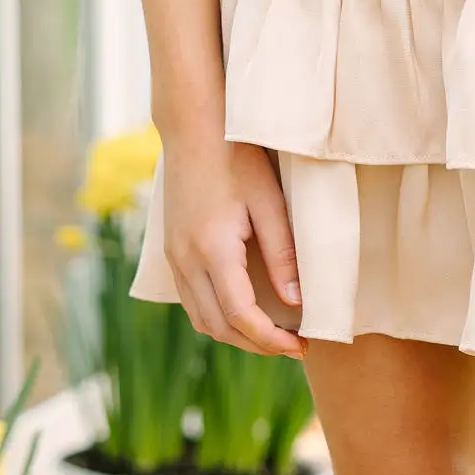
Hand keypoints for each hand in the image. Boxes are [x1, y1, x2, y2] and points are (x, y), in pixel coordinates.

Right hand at [158, 135, 303, 353]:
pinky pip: (192, 301)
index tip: (301, 347)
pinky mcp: (172, 251)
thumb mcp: (270, 202)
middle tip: (294, 346)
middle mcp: (186, 260)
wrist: (191, 127)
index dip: (272, 340)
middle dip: (257, 345)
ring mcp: (175, 257)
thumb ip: (284, 254)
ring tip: (273, 334)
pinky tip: (245, 311)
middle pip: (219, 326)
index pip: (240, 316)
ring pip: (202, 319)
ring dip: (236, 335)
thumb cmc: (236, 157)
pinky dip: (218, 317)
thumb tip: (298, 303)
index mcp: (212, 250)